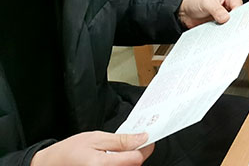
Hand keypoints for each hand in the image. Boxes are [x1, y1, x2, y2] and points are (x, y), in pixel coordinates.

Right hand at [31, 131, 153, 165]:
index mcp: (100, 165)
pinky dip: (120, 164)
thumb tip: (142, 138)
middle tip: (132, 142)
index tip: (145, 138)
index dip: (143, 147)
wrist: (50, 165)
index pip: (136, 159)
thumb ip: (120, 140)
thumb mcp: (95, 138)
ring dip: (128, 160)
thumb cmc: (68, 151)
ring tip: (117, 151)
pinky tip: (113, 159)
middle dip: (136, 153)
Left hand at [178, 0, 241, 28]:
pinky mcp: (224, 24)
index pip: (239, 6)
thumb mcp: (206, 3)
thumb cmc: (197, 3)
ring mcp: (228, 15)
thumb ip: (216, 10)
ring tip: (221, 31)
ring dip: (227, 29)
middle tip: (226, 28)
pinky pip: (227, 30)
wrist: (187, 13)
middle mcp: (232, 5)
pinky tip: (219, 34)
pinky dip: (223, 33)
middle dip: (232, 23)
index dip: (236, 15)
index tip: (230, 21)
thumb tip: (225, 18)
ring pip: (233, 24)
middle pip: (238, 16)